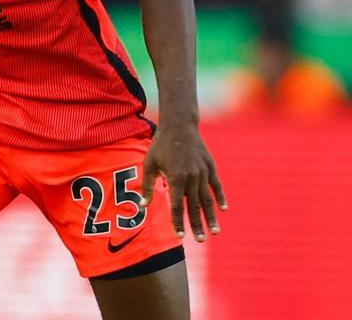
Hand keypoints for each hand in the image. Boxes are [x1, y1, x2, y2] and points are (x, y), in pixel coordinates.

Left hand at [140, 124, 227, 241]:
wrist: (179, 126)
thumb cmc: (161, 145)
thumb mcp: (149, 163)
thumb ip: (147, 186)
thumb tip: (143, 205)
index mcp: (176, 178)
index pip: (177, 205)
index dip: (178, 221)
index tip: (180, 236)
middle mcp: (191, 177)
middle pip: (194, 206)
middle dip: (197, 224)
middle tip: (200, 240)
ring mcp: (203, 172)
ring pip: (208, 199)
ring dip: (211, 216)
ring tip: (214, 232)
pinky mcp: (210, 166)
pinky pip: (216, 185)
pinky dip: (220, 197)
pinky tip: (223, 209)